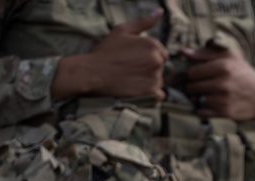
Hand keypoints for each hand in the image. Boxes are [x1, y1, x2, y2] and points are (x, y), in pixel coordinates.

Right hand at [52, 10, 167, 100]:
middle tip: (130, 69)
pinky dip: (151, 94)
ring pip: (159, 80)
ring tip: (131, 78)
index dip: (147, 56)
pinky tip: (137, 89)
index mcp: (153, 45)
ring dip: (149, 80)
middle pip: (160, 66)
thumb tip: (160, 11)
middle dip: (149, 67)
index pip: (161, 53)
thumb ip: (144, 22)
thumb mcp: (122, 31)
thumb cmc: (106, 51)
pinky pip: (159, 95)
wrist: (92, 73)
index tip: (133, 59)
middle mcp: (157, 61)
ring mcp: (155, 77)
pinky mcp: (151, 93)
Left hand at [180, 44, 254, 127]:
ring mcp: (223, 99)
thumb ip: (205, 53)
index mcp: (224, 66)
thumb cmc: (244, 74)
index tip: (195, 76)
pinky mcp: (224, 113)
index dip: (191, 74)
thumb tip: (183, 51)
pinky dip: (201, 109)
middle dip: (192, 87)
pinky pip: (201, 112)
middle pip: (192, 86)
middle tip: (199, 86)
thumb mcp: (230, 58)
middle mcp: (223, 83)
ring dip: (197, 98)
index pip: (192, 72)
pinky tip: (209, 104)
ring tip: (206, 95)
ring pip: (196, 99)